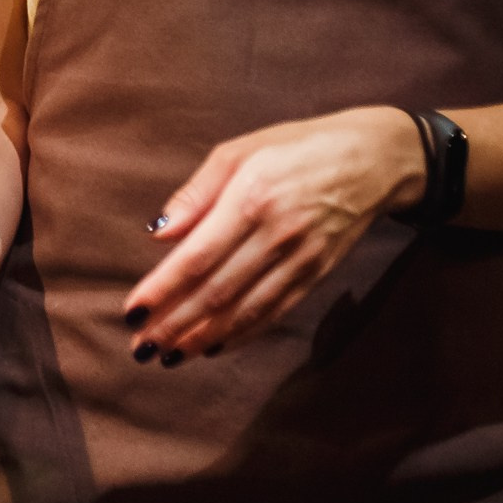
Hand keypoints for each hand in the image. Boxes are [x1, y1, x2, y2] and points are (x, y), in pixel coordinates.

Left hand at [124, 105, 425, 358]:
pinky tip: (213, 346)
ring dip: (203, 337)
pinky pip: (274, 313)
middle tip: (142, 347)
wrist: (370, 160)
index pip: (198, 256)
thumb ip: (196, 193)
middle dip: (175, 324)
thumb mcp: (239, 151)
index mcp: (251, 197)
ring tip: (169, 355)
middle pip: (217, 292)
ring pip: (245, 311)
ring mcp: (300, 260)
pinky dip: (242, 334)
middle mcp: (276, 234)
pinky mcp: (316, 276)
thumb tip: (159, 233)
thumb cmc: (293, 148)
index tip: (133, 311)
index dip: (163, 289)